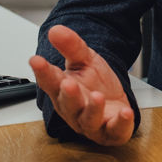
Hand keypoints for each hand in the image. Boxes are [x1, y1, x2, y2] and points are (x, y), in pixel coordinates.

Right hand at [29, 25, 133, 145]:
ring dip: (93, 109)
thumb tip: (56, 30)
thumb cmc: (96, 85)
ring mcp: (92, 122)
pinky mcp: (111, 131)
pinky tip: (125, 113)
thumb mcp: (85, 61)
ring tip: (97, 97)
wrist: (114, 104)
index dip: (43, 72)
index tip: (36, 60)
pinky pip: (115, 130)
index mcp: (64, 90)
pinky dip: (121, 123)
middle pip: (68, 104)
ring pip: (89, 119)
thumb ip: (72, 46)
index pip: (50, 81)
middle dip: (68, 95)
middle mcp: (74, 109)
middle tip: (67, 83)